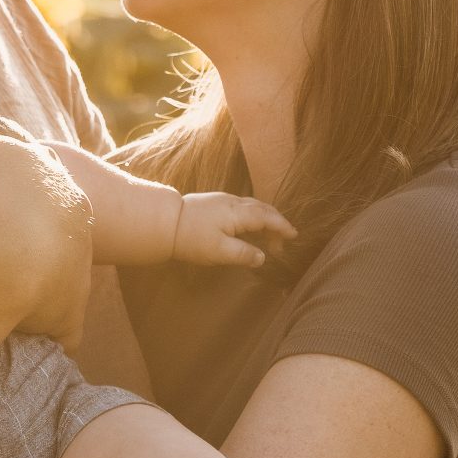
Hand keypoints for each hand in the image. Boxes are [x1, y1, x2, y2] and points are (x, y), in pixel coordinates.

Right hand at [0, 45, 93, 349]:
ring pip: (56, 283)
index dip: (11, 203)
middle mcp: (75, 227)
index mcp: (55, 185)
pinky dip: (40, 331)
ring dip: (33, 292)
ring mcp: (74, 273)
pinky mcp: (64, 314)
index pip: (37, 194)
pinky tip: (16, 335)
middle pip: (52, 238)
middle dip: (30, 247)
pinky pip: (56, 328)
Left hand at [172, 192, 296, 268]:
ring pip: (252, 207)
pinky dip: (252, 217)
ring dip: (264, 221)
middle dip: (275, 225)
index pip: (267, 218)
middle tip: (280, 245)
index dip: (282, 226)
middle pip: (262, 209)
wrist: (163, 222)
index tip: (293, 235)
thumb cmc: (191, 238)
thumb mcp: (219, 251)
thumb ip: (243, 254)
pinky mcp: (214, 202)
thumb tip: (262, 258)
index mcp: (237, 213)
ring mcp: (223, 200)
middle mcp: (233, 202)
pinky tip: (247, 229)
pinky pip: (242, 207)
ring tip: (267, 239)